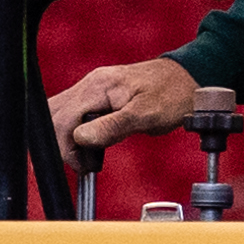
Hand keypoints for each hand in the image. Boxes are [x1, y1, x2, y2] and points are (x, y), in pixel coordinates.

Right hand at [52, 56, 208, 162]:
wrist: (190, 77)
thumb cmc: (174, 94)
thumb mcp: (147, 115)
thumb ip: (112, 126)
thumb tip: (80, 139)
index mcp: (99, 86)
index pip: (63, 119)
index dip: (67, 147)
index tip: (84, 165)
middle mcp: (90, 84)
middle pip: (53, 115)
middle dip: (62, 144)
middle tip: (83, 163)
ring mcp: (92, 88)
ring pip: (60, 114)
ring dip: (66, 138)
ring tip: (87, 156)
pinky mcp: (96, 95)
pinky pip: (73, 114)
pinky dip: (75, 132)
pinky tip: (91, 145)